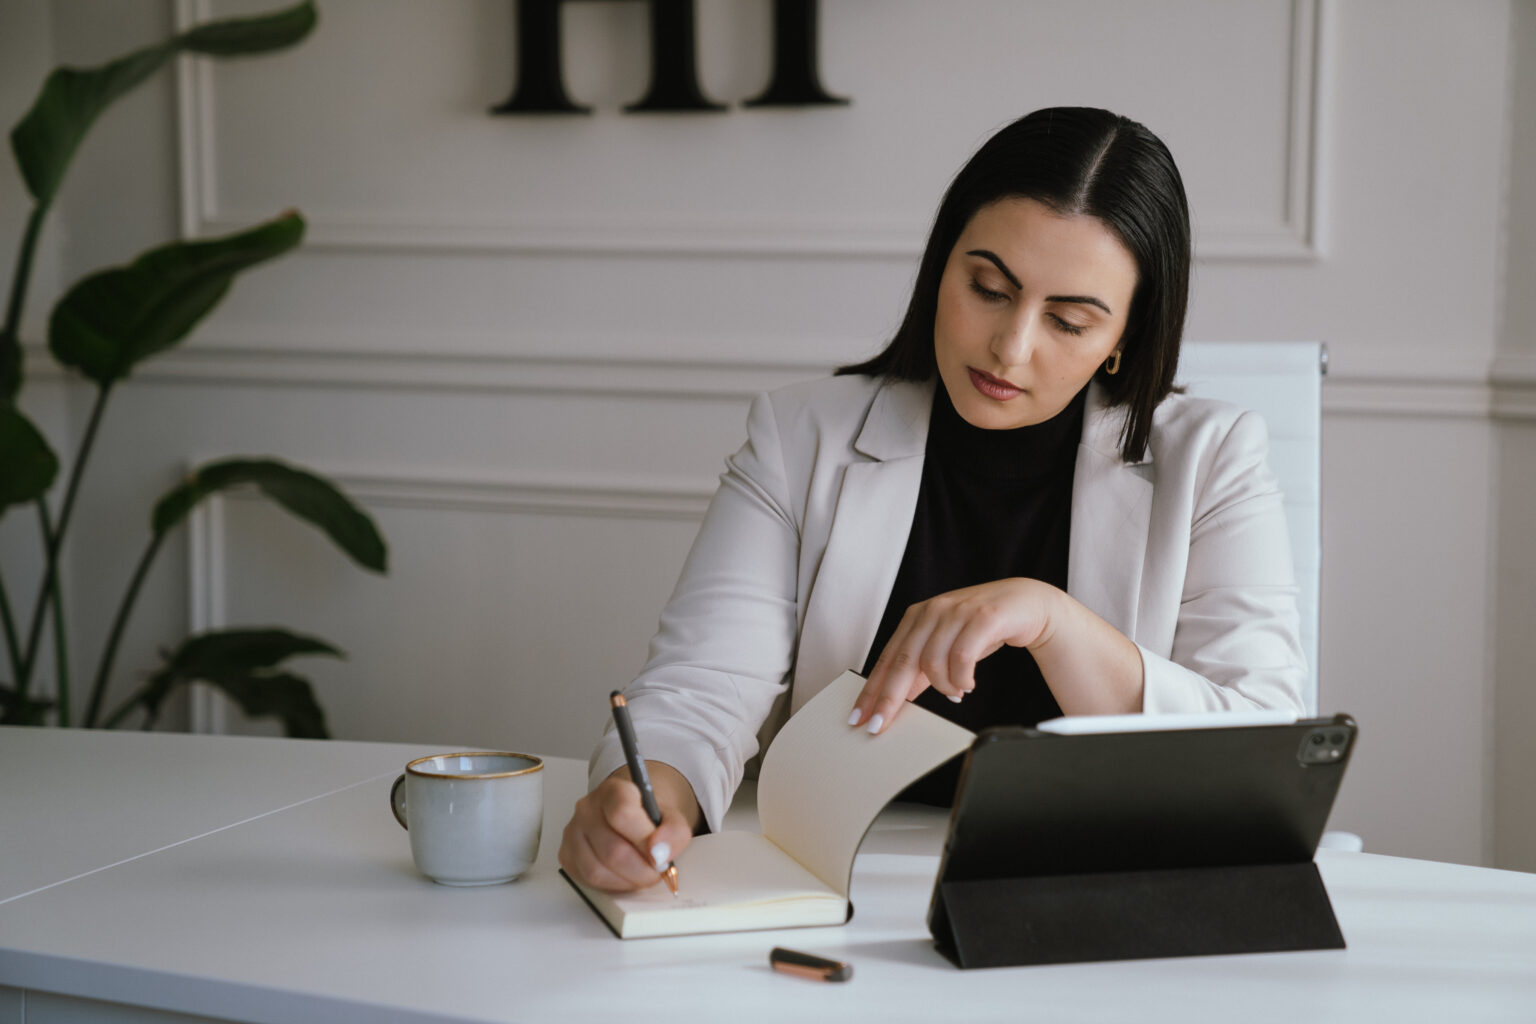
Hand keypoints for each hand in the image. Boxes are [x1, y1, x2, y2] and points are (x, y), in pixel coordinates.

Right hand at [558, 761, 699, 891]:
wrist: (632, 816)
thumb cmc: (647, 817)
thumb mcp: (670, 817)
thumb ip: (674, 832)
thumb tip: (661, 854)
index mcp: (613, 791)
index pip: (622, 813)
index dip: (644, 840)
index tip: (661, 855)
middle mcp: (587, 809)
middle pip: (612, 850)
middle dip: (642, 869)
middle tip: (657, 870)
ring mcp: (573, 832)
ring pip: (597, 870)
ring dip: (627, 880)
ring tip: (643, 873)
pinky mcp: (567, 855)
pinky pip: (587, 881)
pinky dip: (612, 885)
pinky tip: (625, 875)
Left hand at [850, 578, 1056, 733]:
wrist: (1026, 604)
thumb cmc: (982, 627)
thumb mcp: (946, 645)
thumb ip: (922, 667)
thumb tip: (898, 697)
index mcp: (917, 617)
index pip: (888, 658)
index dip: (871, 689)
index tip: (859, 716)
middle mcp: (932, 611)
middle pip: (902, 662)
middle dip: (889, 698)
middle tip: (880, 724)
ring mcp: (956, 611)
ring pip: (933, 662)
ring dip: (943, 687)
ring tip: (956, 692)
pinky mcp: (983, 617)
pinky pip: (962, 657)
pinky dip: (963, 678)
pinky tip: (969, 684)